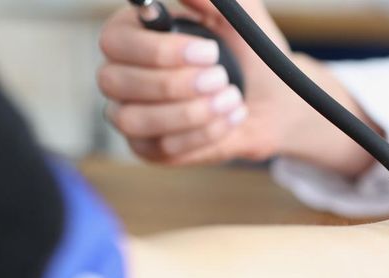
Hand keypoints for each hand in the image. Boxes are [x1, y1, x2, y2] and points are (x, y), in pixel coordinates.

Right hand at [98, 0, 374, 172]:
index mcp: (134, 33)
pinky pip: (161, 148)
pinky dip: (203, 135)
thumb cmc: (250, 55)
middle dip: (176, 84)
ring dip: (190, 112)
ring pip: (134, 120)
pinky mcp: (149, 148)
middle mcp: (122, 73)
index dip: (159, 50)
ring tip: (231, 99)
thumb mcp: (240, 16)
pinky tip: (228, 120)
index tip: (209, 51)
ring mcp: (131, 113)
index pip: (114, 41)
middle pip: (115, 81)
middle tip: (221, 78)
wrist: (274, 100)